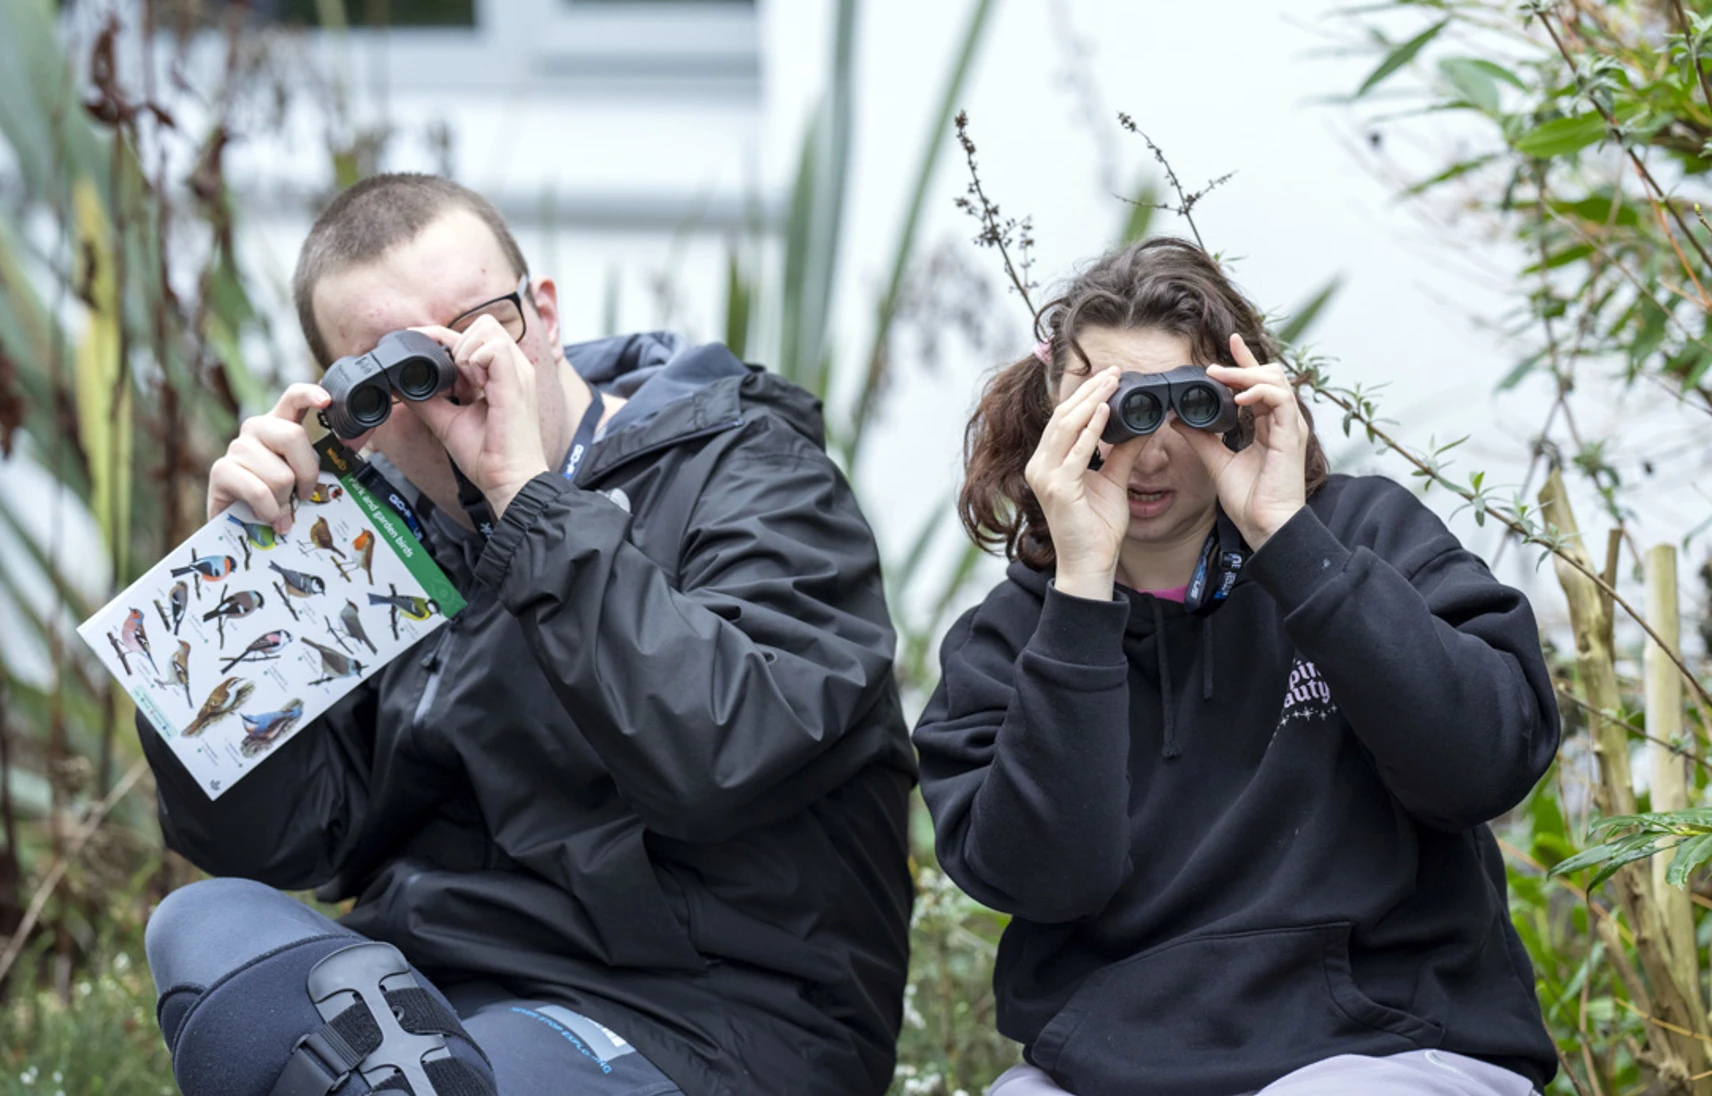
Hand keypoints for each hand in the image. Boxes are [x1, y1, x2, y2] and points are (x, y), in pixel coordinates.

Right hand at [207, 383, 329, 533]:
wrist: (240, 527)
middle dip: (307, 474)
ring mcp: (236, 448)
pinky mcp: (220, 470)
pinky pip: (259, 492)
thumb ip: (321, 461)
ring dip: (284, 501)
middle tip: (303, 495)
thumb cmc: (278, 499)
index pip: (292, 398)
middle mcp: (256, 430)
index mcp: (279, 425)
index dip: (309, 394)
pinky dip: (270, 511)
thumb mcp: (302, 477)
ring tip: (278, 509)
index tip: (327, 400)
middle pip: (294, 436)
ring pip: (280, 475)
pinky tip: (269, 517)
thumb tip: (353, 442)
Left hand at [409, 316, 549, 519]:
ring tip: (466, 386)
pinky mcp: (517, 381)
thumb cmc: (488, 455)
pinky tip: (475, 388)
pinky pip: (493, 348)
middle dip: (457, 344)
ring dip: (466, 352)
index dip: (441, 335)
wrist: (507, 479)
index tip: (418, 343)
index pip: (473, 334)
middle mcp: (515, 367)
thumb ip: (427, 399)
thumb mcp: (448, 420)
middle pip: (483, 323)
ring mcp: (519, 372)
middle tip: (454, 380)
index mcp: (503, 374)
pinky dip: (475, 362)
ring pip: (486, 329)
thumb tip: (400, 384)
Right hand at [1025, 367, 1145, 599]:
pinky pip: (1075, 453)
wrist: (1090, 563)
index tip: (1111, 376)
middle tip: (1115, 371)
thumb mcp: (1114, 481)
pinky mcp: (1057, 489)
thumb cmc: (1098, 528)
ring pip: (1065, 427)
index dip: (1086, 394)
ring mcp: (1045, 477)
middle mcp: (1040, 466)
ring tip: (1112, 383)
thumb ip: (1124, 452)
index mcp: (1048, 462)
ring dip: (1091, 401)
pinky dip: (1091, 430)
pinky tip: (1106, 412)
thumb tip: (1144, 424)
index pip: (1064, 419)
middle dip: (1090, 390)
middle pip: (1063, 416)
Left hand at [1172, 333, 1306, 548]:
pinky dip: (1259, 392)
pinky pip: (1280, 399)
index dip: (1245, 361)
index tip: (1229, 342)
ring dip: (1245, 374)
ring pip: (1275, 380)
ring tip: (1219, 377)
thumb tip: (1177, 417)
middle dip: (1241, 365)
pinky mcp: (1291, 435)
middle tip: (1212, 368)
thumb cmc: (1249, 500)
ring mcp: (1289, 426)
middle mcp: (1282, 422)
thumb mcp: (1216, 462)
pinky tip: (1238, 397)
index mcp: (1268, 425)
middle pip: (1270, 375)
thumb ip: (1200, 437)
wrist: (1265, 526)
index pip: (1259, 383)